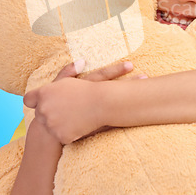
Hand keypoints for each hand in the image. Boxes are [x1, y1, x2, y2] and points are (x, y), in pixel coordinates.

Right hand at [24, 60, 144, 143]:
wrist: (46, 134)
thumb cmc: (49, 106)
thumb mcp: (53, 88)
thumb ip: (68, 73)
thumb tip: (83, 60)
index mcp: (79, 89)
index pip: (99, 76)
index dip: (115, 70)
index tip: (131, 65)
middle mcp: (86, 102)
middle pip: (110, 91)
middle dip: (128, 84)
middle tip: (146, 78)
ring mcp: (90, 116)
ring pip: (114, 109)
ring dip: (129, 103)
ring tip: (149, 98)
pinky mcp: (92, 130)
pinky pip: (108, 126)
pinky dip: (122, 122)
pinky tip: (137, 119)